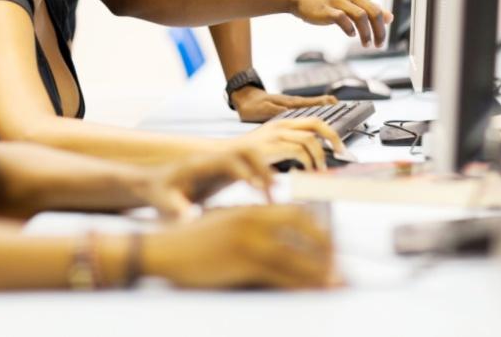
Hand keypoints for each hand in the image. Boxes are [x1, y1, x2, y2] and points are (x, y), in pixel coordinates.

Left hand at [136, 149, 275, 219]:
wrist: (150, 183)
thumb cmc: (156, 193)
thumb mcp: (162, 201)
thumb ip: (175, 208)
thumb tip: (187, 220)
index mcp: (198, 164)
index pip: (226, 160)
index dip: (243, 172)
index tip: (256, 189)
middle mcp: (212, 159)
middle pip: (244, 150)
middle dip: (262, 167)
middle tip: (273, 190)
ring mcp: (219, 164)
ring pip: (250, 156)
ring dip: (264, 171)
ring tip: (273, 196)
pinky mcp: (223, 173)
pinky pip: (248, 168)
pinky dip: (260, 179)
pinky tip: (264, 200)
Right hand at [144, 205, 334, 288]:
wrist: (163, 249)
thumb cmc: (191, 240)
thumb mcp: (224, 223)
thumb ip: (250, 226)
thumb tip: (277, 239)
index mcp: (250, 209)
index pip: (296, 214)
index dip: (318, 230)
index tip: (330, 245)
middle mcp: (254, 220)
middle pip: (304, 229)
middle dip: (326, 248)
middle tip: (338, 265)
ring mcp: (249, 240)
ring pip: (297, 256)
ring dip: (320, 271)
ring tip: (334, 283)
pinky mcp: (242, 262)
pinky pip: (282, 275)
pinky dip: (302, 284)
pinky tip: (312, 291)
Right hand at [229, 117, 345, 170]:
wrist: (224, 157)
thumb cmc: (247, 157)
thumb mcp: (272, 147)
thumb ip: (289, 147)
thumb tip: (312, 157)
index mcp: (282, 124)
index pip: (313, 121)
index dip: (330, 132)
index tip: (339, 145)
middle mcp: (281, 125)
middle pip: (316, 123)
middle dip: (333, 137)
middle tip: (341, 152)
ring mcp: (276, 134)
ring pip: (310, 139)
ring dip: (319, 156)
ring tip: (319, 168)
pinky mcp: (271, 146)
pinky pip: (298, 151)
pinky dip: (307, 162)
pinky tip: (306, 170)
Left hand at [230, 85, 342, 122]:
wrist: (243, 98)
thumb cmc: (251, 105)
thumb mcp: (260, 109)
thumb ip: (273, 111)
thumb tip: (287, 111)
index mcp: (286, 104)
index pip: (307, 103)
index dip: (320, 103)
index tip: (332, 102)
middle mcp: (290, 103)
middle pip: (311, 103)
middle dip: (325, 103)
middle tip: (338, 103)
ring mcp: (289, 104)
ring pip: (308, 105)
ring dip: (321, 105)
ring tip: (333, 105)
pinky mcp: (285, 107)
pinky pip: (302, 108)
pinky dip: (312, 108)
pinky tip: (315, 111)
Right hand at [286, 0, 416, 46]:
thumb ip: (368, 5)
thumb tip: (390, 17)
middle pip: (375, 12)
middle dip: (381, 31)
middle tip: (381, 43)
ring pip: (362, 18)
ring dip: (368, 34)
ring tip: (368, 44)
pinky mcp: (328, 10)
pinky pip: (345, 22)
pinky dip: (352, 31)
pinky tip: (352, 35)